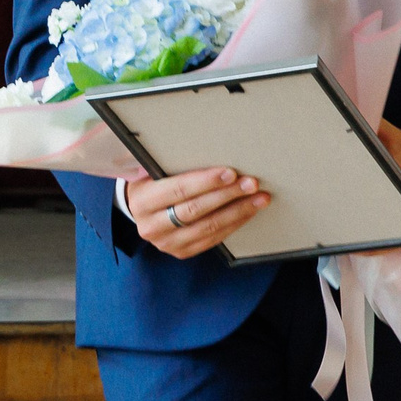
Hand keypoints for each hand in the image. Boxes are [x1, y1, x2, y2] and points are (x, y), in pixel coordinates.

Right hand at [124, 166, 268, 258]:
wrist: (141, 211)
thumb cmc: (152, 183)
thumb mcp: (151, 171)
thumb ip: (170, 164)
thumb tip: (208, 148)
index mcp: (142, 201)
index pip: (178, 190)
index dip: (206, 182)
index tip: (230, 173)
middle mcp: (152, 226)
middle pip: (196, 210)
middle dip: (228, 195)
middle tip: (251, 184)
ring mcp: (167, 243)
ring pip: (208, 227)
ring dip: (238, 211)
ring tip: (258, 198)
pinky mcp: (183, 252)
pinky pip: (213, 239)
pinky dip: (234, 224)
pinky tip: (248, 212)